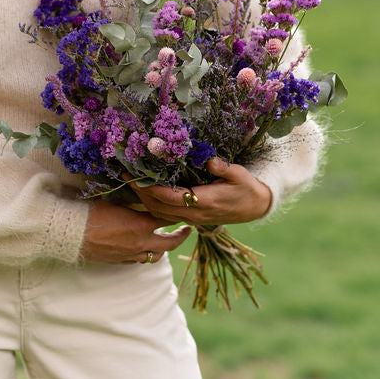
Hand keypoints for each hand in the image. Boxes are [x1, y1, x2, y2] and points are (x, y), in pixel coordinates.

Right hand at [79, 200, 192, 264]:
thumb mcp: (114, 200)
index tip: (183, 210)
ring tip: (164, 241)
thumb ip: (131, 201)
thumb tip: (140, 194)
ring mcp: (130, 255)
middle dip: (180, 237)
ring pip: (155, 257)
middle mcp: (140, 243)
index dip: (177, 214)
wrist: (71, 234)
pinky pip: (138, 261)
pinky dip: (144, 254)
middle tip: (186, 230)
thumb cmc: (90, 212)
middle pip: (169, 244)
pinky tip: (142, 248)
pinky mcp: (119, 262)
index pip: (167, 219)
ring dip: (162, 248)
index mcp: (141, 225)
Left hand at [128, 158, 272, 225]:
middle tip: (126, 176)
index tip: (138, 177)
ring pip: (160, 214)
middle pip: (159, 207)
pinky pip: (165, 215)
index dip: (152, 189)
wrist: (254, 207)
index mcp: (205, 202)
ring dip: (143, 200)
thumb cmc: (246, 188)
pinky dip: (152, 206)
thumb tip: (210, 159)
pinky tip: (144, 193)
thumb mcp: (239, 175)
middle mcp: (195, 214)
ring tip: (131, 183)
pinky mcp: (190, 219)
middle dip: (141, 193)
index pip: (171, 197)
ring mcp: (192, 219)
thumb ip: (224, 168)